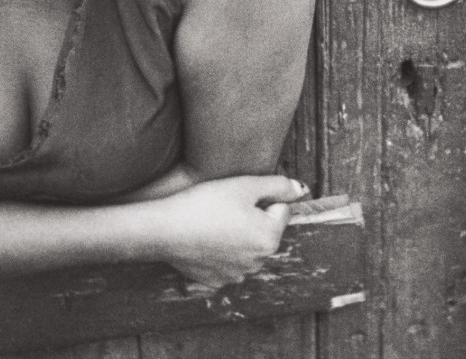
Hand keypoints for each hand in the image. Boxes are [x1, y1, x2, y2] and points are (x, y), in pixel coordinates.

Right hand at [150, 174, 308, 287]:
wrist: (164, 229)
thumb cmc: (205, 203)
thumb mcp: (245, 185)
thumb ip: (278, 186)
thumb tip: (300, 189)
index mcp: (269, 238)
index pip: (280, 209)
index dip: (261, 196)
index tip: (239, 195)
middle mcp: (258, 262)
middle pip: (265, 230)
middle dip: (253, 217)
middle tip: (226, 206)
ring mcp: (237, 274)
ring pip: (247, 246)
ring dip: (238, 234)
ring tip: (214, 222)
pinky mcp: (216, 281)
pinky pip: (228, 262)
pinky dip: (221, 251)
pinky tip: (206, 239)